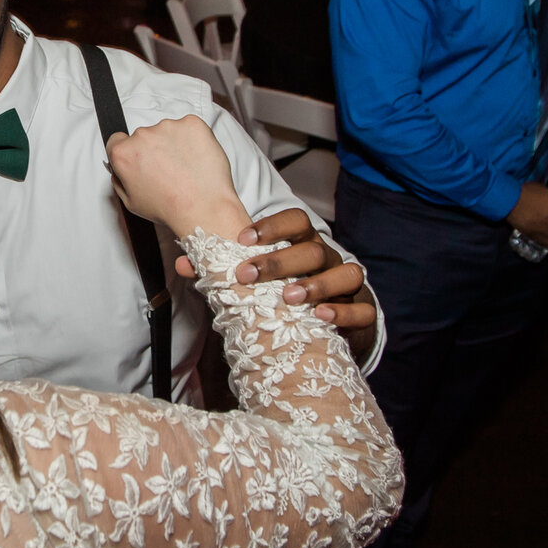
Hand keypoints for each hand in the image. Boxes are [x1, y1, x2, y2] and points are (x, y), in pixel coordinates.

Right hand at [106, 114, 248, 238]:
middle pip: (144, 137)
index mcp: (124, 153)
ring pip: (167, 131)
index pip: (117, 141)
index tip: (140, 159)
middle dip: (153, 150)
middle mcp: (143, 135)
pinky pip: (189, 127)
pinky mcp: (191, 123)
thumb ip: (120, 181)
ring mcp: (168, 126)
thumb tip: (120, 170)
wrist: (202, 207)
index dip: (129, 151)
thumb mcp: (131, 202)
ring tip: (185, 168)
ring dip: (174, 144)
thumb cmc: (170, 208)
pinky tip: (196, 159)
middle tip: (167, 171)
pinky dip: (193, 139)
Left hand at [173, 206, 376, 337]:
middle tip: (249, 275)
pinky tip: (321, 317)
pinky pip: (362, 310)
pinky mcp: (362, 314)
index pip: (297, 221)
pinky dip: (344, 312)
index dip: (272, 226)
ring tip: (289, 297)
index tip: (242, 239)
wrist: (329, 326)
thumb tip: (184, 263)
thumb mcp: (259, 282)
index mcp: (303, 245)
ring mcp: (348, 286)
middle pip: (313, 249)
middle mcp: (328, 261)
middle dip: (281, 260)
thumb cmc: (286, 295)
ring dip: (316, 284)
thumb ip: (226, 270)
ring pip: (346, 273)